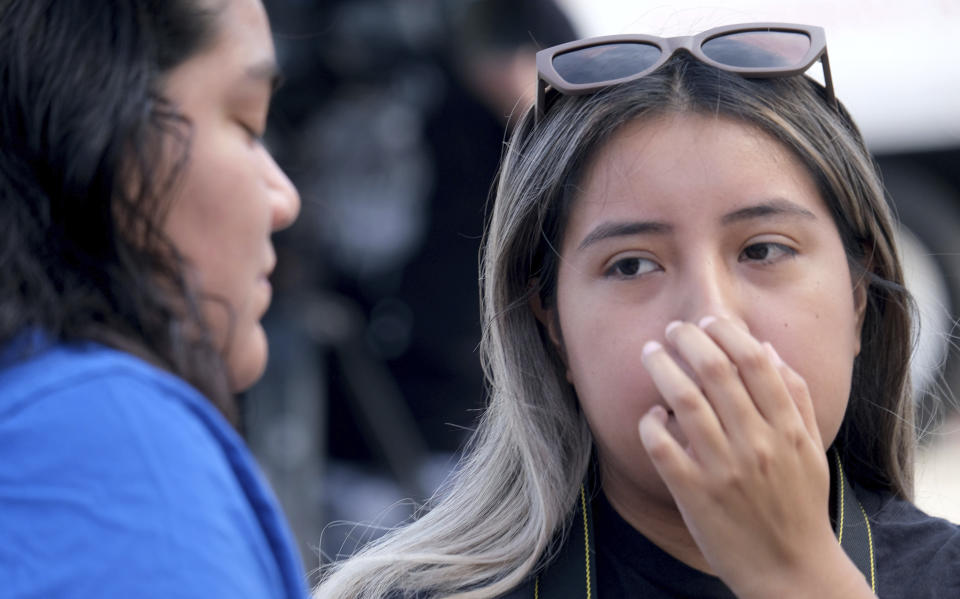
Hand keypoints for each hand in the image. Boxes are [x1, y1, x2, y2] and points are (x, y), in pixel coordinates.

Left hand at [637, 316, 873, 598]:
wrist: (791, 571)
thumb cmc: (800, 505)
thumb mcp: (812, 449)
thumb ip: (796, 398)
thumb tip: (767, 350)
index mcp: (786, 428)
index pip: (754, 360)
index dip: (726, 332)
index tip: (707, 322)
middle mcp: (755, 443)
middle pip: (714, 370)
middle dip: (687, 339)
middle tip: (672, 330)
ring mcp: (722, 468)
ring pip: (683, 400)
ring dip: (661, 367)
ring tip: (650, 353)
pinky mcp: (693, 493)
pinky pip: (661, 445)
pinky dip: (651, 421)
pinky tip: (651, 413)